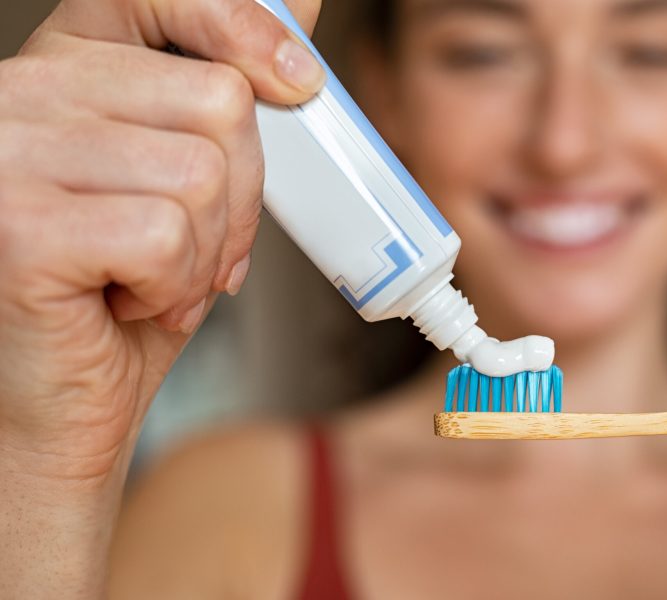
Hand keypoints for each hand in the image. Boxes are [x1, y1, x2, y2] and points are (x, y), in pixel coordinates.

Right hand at [0, 0, 321, 595]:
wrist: (59, 402)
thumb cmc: (126, 293)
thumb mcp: (190, 178)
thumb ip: (226, 91)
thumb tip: (300, 3)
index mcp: (67, 63)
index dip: (243, 28)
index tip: (297, 85)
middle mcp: (24, 91)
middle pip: (218, 100)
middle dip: (242, 195)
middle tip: (201, 247)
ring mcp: (10, 154)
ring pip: (201, 172)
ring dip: (207, 251)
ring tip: (161, 282)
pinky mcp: (19, 225)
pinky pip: (165, 233)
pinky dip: (174, 286)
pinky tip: (133, 303)